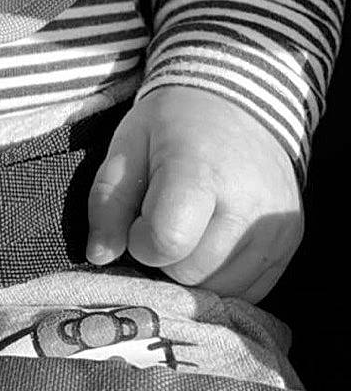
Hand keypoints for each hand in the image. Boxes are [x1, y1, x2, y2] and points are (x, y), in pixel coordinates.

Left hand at [86, 85, 302, 302]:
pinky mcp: (292, 240)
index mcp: (200, 169)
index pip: (167, 240)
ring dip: (196, 269)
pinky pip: (250, 290)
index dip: (142, 239)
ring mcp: (275, 224)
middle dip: (168, 256)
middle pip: (191, 272)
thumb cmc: (174, 124)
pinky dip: (225, 275)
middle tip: (169, 219)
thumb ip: (106, 203)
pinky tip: (217, 240)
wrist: (242, 100)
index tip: (141, 218)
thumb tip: (99, 256)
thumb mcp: (127, 146)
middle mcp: (247, 202)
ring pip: (221, 289)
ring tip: (195, 227)